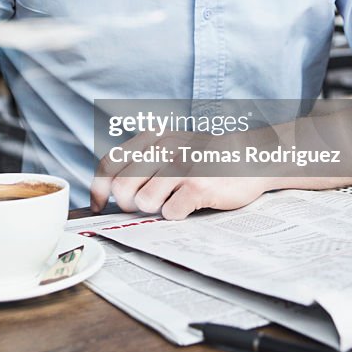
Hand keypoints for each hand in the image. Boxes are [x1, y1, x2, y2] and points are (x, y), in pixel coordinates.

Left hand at [90, 130, 267, 219]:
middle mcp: (164, 147)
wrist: (253, 156)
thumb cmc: (209, 157)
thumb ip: (144, 160)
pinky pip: (170, 213)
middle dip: (129, 205)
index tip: (100, 205)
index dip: (99, 189)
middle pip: (122, 188)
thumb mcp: (173, 145)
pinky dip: (177, 215)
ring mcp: (182, 166)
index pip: (110, 163)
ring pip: (144, 203)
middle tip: (147, 206)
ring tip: (173, 201)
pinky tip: (190, 204)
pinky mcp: (198, 185)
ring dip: (156, 209)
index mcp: (153, 137)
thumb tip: (110, 191)